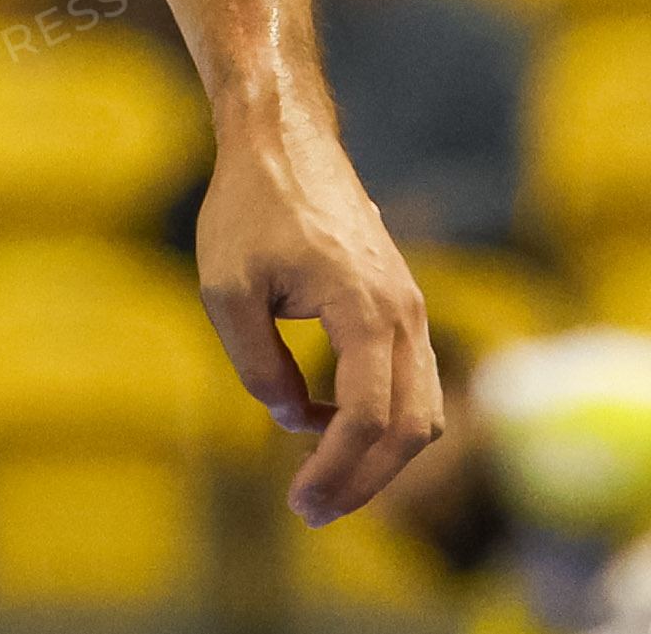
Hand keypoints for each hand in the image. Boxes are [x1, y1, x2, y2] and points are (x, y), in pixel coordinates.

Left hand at [194, 110, 444, 524]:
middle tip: (312, 512)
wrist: (283, 138)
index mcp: (365, 308)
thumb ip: (256, 363)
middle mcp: (404, 311)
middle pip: (411, 426)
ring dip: (381, 458)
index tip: (299, 504)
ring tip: (324, 486)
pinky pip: (411, 381)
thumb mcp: (227, 288)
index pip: (368, 416)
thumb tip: (291, 420)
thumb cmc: (249, 207)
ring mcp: (409, 306)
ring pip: (423, 409)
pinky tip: (320, 423)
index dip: (338, 471)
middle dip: (366, 481)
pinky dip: (381, 419)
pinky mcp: (401, 304)